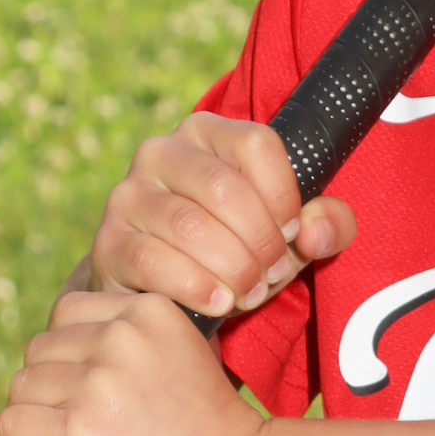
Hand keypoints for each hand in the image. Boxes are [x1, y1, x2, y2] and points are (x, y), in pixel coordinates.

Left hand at [0, 292, 280, 435]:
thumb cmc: (214, 429)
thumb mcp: (185, 355)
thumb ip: (142, 340)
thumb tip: (77, 345)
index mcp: (147, 310)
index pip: (67, 312)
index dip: (65, 350)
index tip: (76, 383)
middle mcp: (120, 337)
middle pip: (39, 351)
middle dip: (46, 386)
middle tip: (71, 421)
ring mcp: (97, 383)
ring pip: (21, 388)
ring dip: (28, 416)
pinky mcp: (77, 431)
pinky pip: (8, 427)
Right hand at [81, 111, 356, 318]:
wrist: (168, 294)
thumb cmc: (237, 250)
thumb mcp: (290, 235)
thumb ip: (326, 225)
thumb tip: (313, 232)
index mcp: (206, 133)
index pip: (256, 144)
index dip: (284, 195)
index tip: (292, 232)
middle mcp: (160, 153)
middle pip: (225, 189)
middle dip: (261, 242)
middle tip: (273, 274)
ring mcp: (128, 196)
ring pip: (191, 227)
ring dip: (233, 269)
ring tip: (251, 292)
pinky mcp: (109, 242)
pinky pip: (154, 261)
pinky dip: (196, 286)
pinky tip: (219, 302)